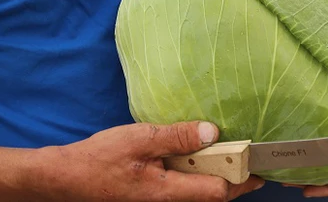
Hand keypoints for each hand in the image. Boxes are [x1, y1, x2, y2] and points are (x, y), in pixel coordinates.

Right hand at [53, 121, 263, 200]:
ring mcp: (160, 201)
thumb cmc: (99, 160)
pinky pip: (182, 187)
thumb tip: (212, 132)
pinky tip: (193, 153)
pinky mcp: (153, 195)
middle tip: (250, 155)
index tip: (260, 165)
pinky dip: (194, 171)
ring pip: (197, 191)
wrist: (67, 178)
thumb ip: (176, 136)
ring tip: (226, 150)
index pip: (218, 191)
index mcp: (168, 193)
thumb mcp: (140, 139)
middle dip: (232, 176)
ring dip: (213, 172)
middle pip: (212, 193)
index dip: (241, 178)